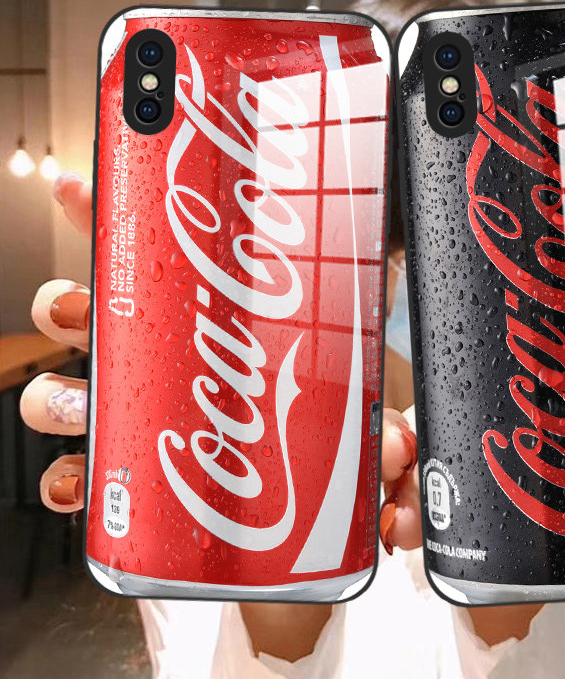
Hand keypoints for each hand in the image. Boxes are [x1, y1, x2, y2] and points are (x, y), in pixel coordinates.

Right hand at [25, 177, 429, 536]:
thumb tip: (393, 435)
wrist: (318, 490)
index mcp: (201, 310)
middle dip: (64, 306)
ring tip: (87, 403)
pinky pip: (77, 481)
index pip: (145, 249)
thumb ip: (376, 388)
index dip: (104, 215)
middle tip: (85, 308)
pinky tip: (79, 484)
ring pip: (61, 396)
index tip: (79, 188)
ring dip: (58, 397)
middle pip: (78, 317)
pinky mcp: (137, 477)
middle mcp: (160, 356)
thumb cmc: (326, 409)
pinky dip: (66, 484)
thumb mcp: (357, 369)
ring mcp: (140, 413)